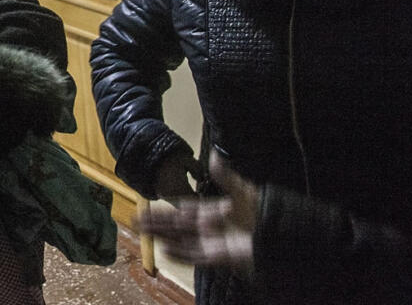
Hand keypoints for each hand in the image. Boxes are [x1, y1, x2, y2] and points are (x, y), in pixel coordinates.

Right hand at [137, 152, 258, 271]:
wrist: (277, 234)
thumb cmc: (261, 212)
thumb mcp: (240, 190)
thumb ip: (224, 175)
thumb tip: (213, 155)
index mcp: (210, 212)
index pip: (181, 211)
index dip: (164, 211)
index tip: (146, 208)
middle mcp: (207, 228)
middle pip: (176, 226)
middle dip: (155, 224)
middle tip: (134, 221)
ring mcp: (211, 243)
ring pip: (181, 240)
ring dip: (162, 237)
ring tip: (143, 233)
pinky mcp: (218, 257)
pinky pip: (195, 255)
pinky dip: (180, 253)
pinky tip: (165, 250)